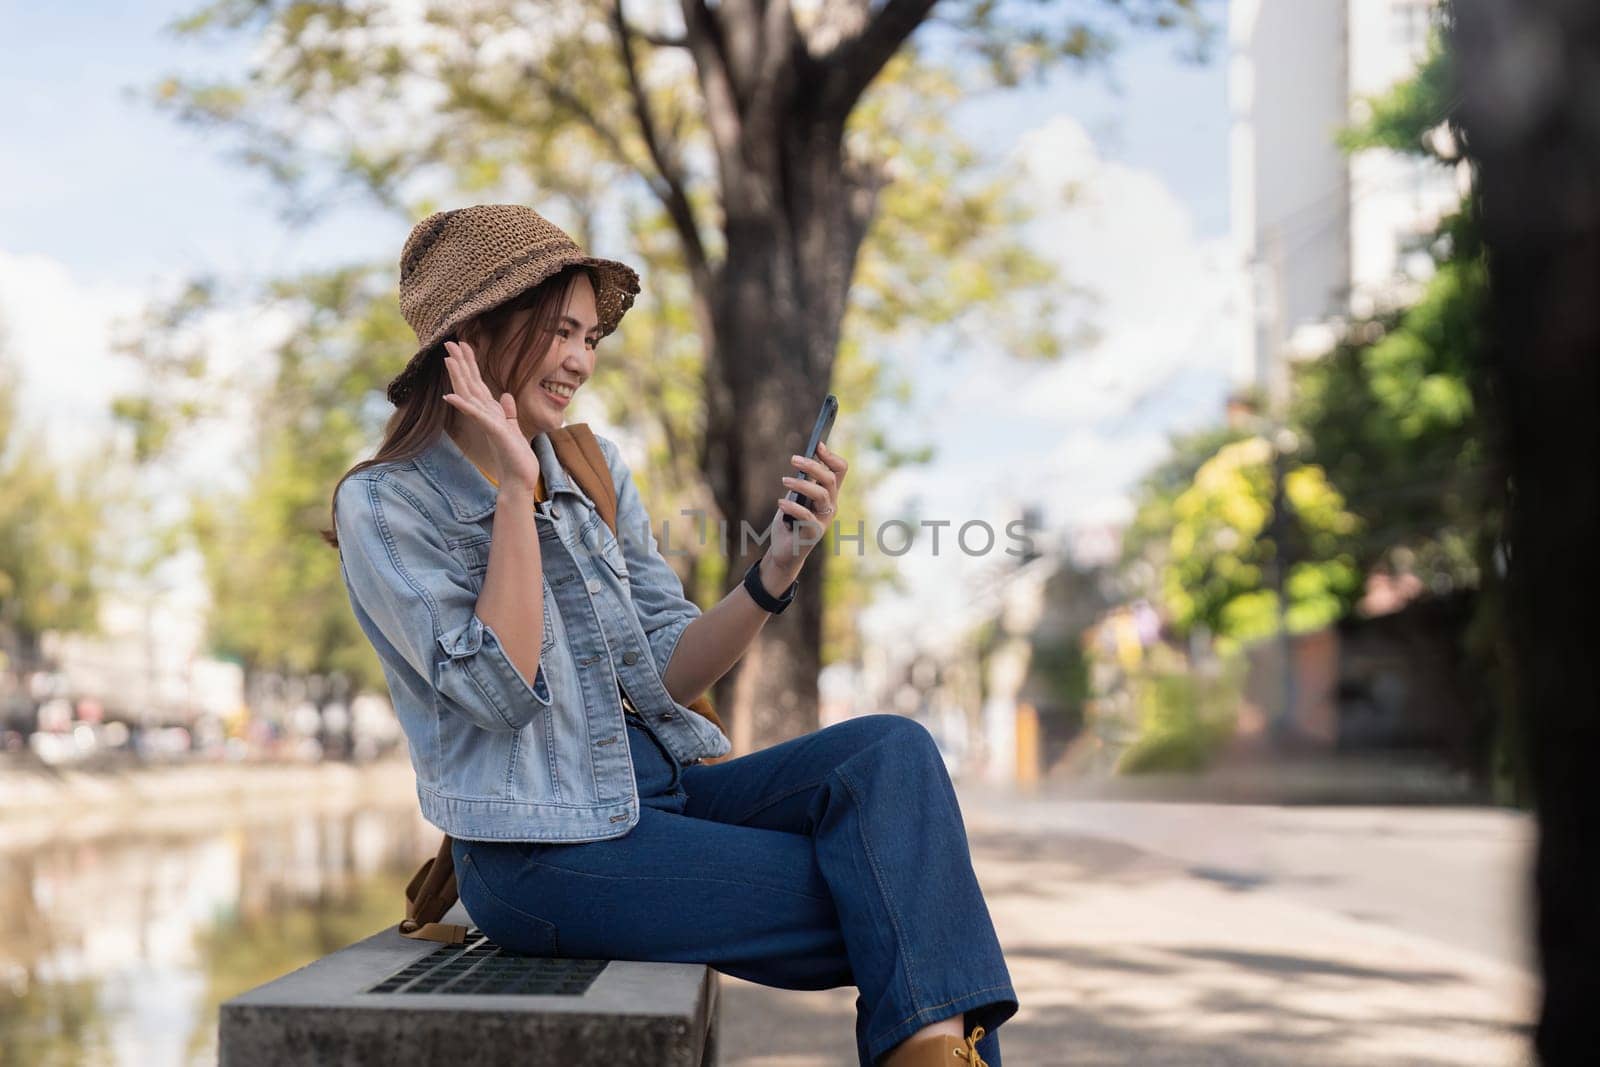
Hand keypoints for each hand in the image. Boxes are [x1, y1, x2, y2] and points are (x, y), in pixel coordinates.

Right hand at [440, 340, 541, 493]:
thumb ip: (507, 411)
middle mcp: (485, 415)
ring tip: (448, 359)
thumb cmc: (516, 457)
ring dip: (458, 377)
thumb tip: (504, 395)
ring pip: (469, 395)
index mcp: (490, 412)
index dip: (470, 364)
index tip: (464, 345)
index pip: (477, 384)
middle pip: (469, 384)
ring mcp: (487, 423)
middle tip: (449, 342)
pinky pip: (476, 416)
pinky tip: (450, 396)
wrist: (519, 479)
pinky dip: (463, 405)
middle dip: (460, 363)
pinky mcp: (493, 432)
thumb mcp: (513, 428)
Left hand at [766, 440, 847, 578]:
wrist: (783, 551)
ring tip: (784, 481)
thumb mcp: (793, 498)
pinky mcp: (814, 532)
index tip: (818, 445)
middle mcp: (830, 505)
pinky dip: (793, 506)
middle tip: (793, 459)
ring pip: (822, 494)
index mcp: (828, 494)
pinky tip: (780, 503)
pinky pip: (807, 515)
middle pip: (830, 479)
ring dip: (802, 484)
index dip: (831, 456)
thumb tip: (801, 465)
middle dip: (813, 466)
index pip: (840, 471)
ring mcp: (824, 519)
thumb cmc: (788, 522)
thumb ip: (800, 484)